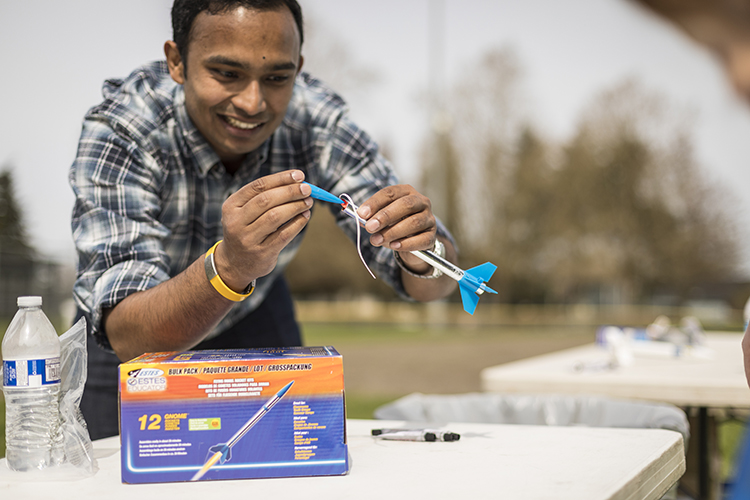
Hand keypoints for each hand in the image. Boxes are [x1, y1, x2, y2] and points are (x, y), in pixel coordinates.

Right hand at [214, 170, 311, 291]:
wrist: (234, 263)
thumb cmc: (246, 229)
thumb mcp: (244, 212)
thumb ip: (265, 196)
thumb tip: (297, 182)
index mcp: (231, 206)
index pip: (258, 186)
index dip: (280, 179)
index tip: (299, 175)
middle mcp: (236, 222)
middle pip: (266, 200)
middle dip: (290, 192)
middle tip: (307, 189)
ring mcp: (248, 239)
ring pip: (275, 217)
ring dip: (295, 207)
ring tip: (308, 202)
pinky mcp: (262, 253)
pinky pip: (284, 234)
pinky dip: (297, 223)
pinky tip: (305, 216)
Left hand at [357, 184, 436, 272]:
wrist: (412, 242)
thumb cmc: (395, 225)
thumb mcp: (382, 219)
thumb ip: (372, 218)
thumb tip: (361, 220)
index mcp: (406, 192)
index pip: (390, 193)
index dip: (375, 203)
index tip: (361, 214)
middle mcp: (421, 202)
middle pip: (405, 204)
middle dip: (385, 216)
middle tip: (370, 227)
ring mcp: (429, 218)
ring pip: (414, 222)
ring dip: (393, 232)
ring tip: (377, 240)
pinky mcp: (432, 236)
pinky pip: (421, 239)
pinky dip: (407, 244)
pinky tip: (394, 246)